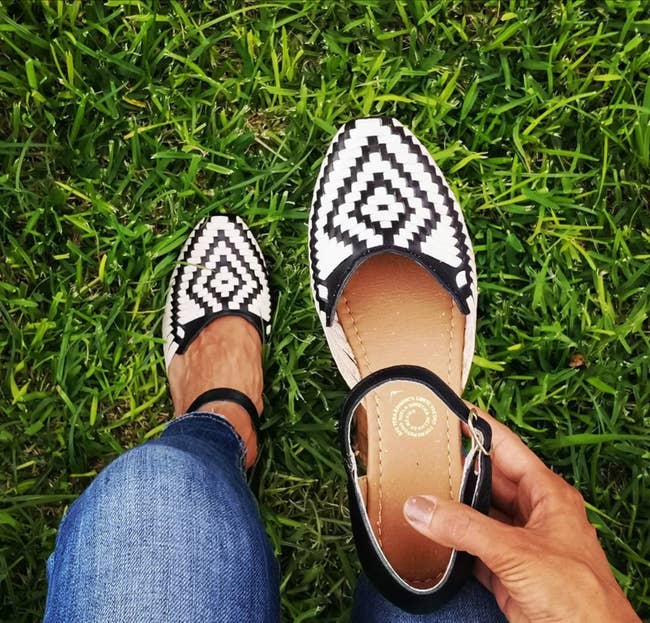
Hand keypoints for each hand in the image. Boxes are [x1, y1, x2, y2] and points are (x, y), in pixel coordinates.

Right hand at [403, 405, 639, 622]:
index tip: (448, 409)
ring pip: (477, 513)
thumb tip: (419, 506)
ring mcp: (519, 542)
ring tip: (415, 487)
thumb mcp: (517, 551)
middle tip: (420, 451)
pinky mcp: (506, 570)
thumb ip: (465, 527)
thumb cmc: (576, 595)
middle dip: (456, 467)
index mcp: (546, 493)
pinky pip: (471, 546)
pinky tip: (428, 533)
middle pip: (486, 479)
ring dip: (450, 506)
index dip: (478, 426)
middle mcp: (532, 512)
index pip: (505, 446)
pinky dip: (450, 541)